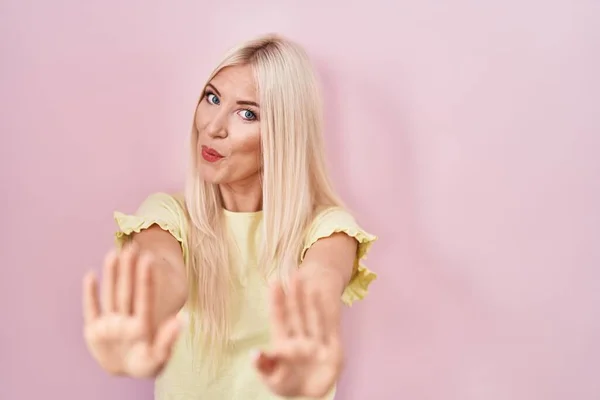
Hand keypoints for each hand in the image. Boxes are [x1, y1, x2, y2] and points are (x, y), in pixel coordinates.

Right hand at [82, 243, 181, 377]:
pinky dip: (90, 294)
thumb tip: (181, 320)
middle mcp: (126, 319)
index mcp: (143, 325)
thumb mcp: (158, 358)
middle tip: (131, 247)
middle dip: (129, 270)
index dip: (146, 279)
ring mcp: (110, 323)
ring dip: (112, 274)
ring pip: (111, 294)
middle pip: (127, 291)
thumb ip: (168, 340)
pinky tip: (90, 276)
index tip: (148, 258)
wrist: (126, 369)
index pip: (145, 298)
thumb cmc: (145, 364)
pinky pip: (92, 309)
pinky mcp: (94, 330)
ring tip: (114, 253)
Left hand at [253, 275, 343, 397]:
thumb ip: (264, 366)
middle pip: (297, 314)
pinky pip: (330, 330)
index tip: (274, 283)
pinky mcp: (332, 350)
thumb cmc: (287, 383)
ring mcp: (316, 344)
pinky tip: (324, 300)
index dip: (277, 301)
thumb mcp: (272, 378)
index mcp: (283, 344)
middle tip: (294, 275)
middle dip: (295, 295)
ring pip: (313, 318)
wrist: (311, 393)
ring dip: (310, 302)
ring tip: (309, 283)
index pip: (279, 319)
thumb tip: (254, 354)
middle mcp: (300, 340)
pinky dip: (327, 316)